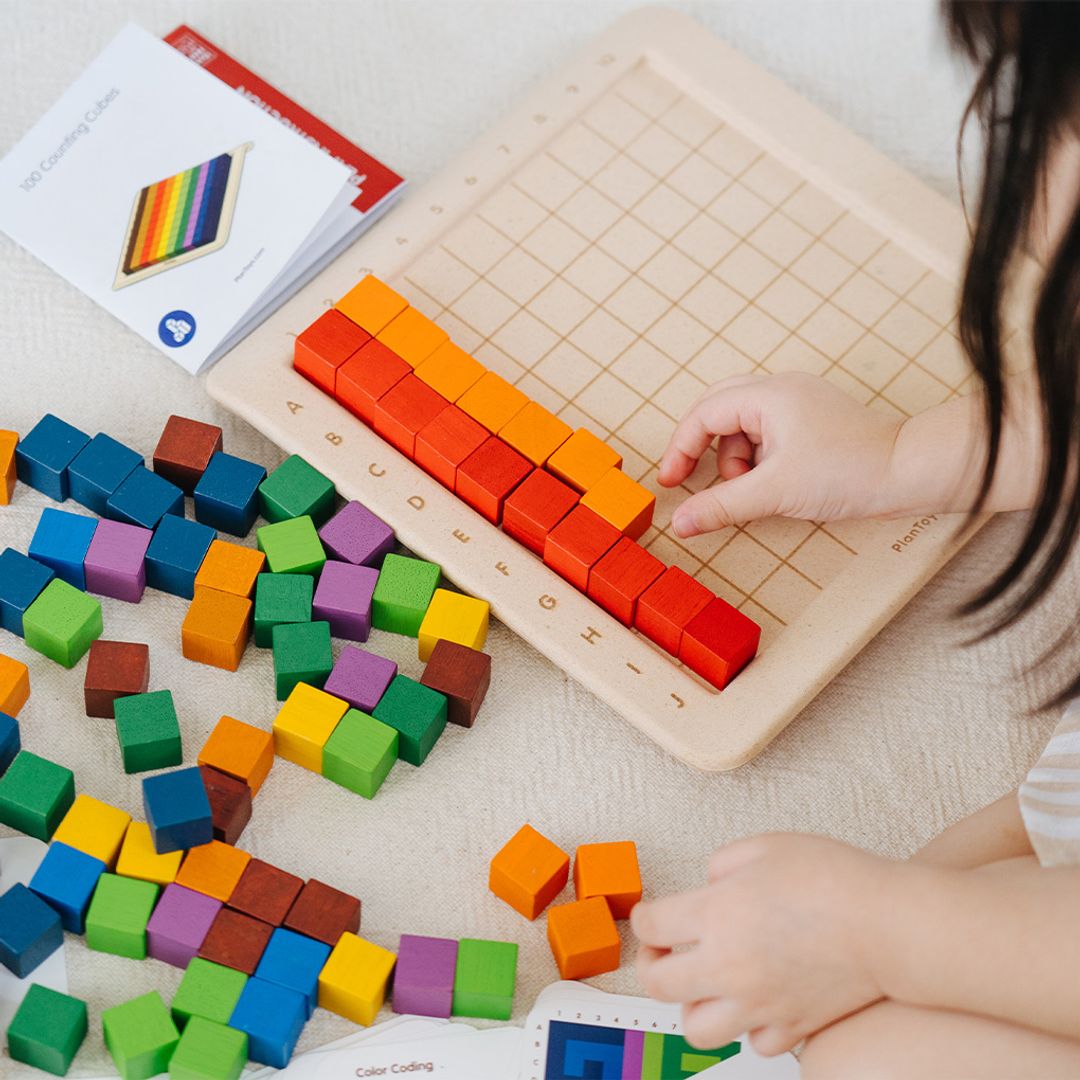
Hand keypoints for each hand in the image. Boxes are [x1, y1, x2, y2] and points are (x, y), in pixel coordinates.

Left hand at [631, 834, 893, 1054]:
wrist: (888, 924)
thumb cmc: (833, 878)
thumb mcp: (764, 846)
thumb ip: (721, 864)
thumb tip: (708, 885)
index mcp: (716, 914)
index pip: (651, 926)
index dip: (644, 918)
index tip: (651, 916)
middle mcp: (728, 966)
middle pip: (659, 984)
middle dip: (652, 964)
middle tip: (665, 950)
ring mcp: (759, 1003)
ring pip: (697, 1029)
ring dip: (693, 1004)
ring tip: (708, 981)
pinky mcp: (792, 1026)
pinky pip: (753, 1043)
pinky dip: (748, 1026)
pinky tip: (757, 999)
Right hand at [658, 373, 904, 535]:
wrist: (909, 472)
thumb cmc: (851, 471)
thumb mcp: (774, 492)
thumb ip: (721, 506)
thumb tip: (681, 522)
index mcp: (768, 395)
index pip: (704, 414)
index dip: (680, 448)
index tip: (671, 482)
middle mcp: (780, 389)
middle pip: (718, 410)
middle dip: (701, 447)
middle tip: (686, 477)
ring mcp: (798, 403)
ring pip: (742, 425)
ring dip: (734, 459)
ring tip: (751, 489)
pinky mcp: (812, 421)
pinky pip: (766, 434)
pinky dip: (758, 460)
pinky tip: (771, 484)